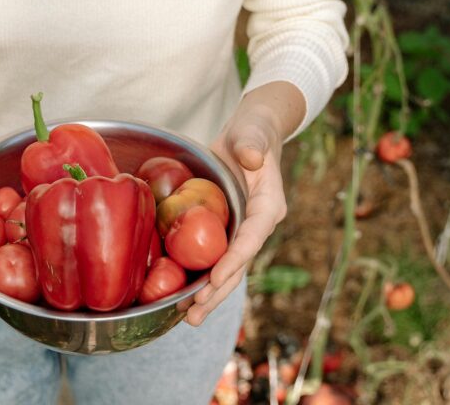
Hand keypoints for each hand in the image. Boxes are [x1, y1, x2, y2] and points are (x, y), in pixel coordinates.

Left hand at [184, 98, 292, 326]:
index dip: (234, 260)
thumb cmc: (254, 131)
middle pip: (238, 265)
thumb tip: (252, 157)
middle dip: (218, 292)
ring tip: (187, 317)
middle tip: (195, 314)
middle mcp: (257, 226)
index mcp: (269, 207)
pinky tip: (180, 294)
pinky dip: (199, 276)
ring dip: (208, 294)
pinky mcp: (225, 230)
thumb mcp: (254, 132)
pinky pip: (212, 257)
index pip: (252, 238)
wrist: (249, 134)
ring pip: (225, 269)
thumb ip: (252, 144)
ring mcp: (240, 230)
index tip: (215, 279)